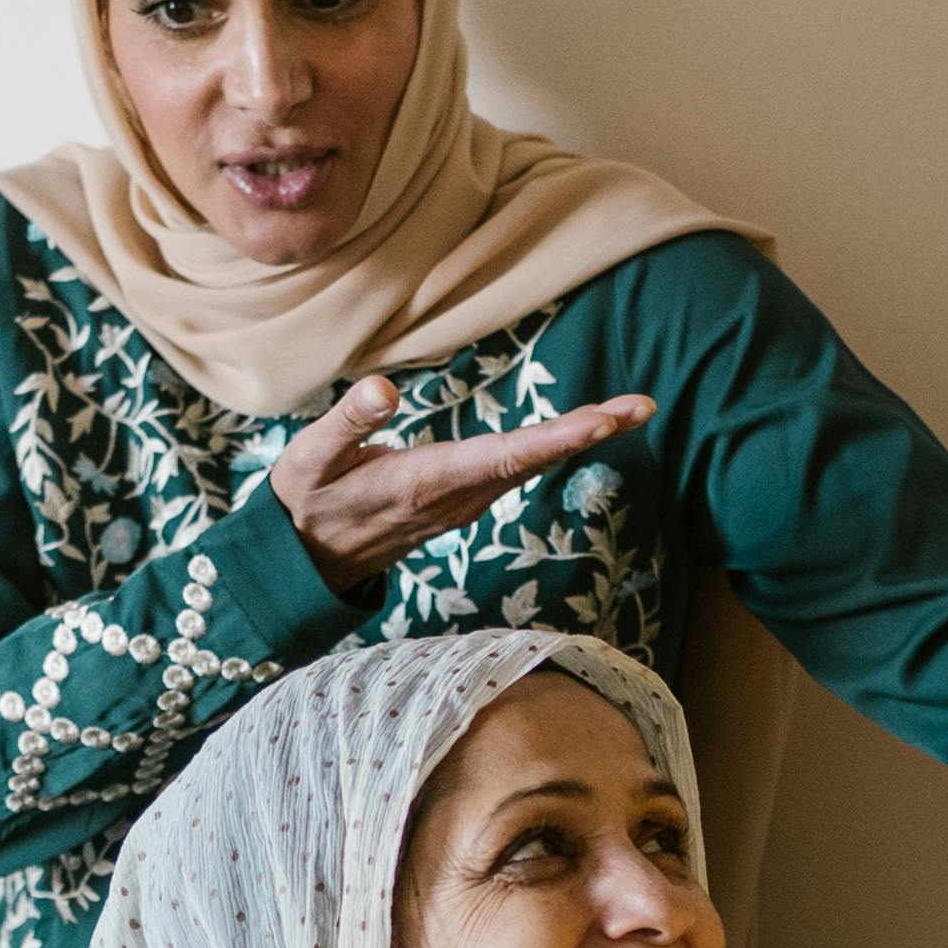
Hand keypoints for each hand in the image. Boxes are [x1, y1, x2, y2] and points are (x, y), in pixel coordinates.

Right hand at [262, 377, 655, 594]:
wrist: (305, 560)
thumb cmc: (306, 500)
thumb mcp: (310, 458)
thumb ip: (348, 421)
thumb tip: (383, 387)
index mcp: (426, 481)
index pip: (505, 456)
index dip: (557, 438)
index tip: (603, 421)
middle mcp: (455, 498)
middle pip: (533, 461)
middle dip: (588, 433)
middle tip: (642, 405)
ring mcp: (462, 503)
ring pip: (530, 467)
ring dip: (579, 439)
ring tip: (627, 410)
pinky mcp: (460, 501)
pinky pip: (516, 470)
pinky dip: (553, 447)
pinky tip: (581, 430)